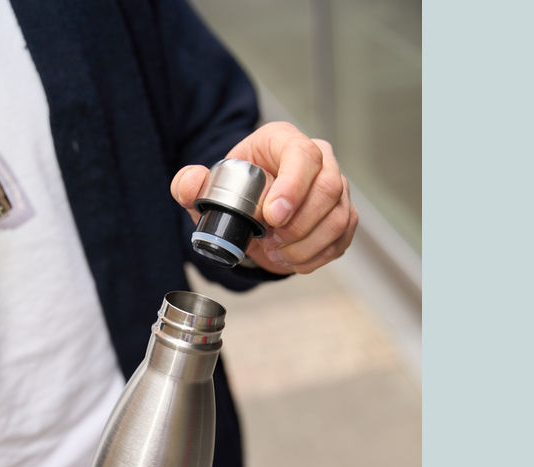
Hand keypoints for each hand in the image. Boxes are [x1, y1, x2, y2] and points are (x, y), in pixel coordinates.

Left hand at [171, 121, 358, 274]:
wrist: (251, 215)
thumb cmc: (235, 193)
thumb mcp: (206, 190)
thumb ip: (190, 184)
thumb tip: (191, 183)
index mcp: (284, 141)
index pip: (303, 155)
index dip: (292, 187)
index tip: (272, 216)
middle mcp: (320, 159)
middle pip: (328, 188)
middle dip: (298, 225)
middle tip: (270, 241)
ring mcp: (337, 188)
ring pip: (338, 217)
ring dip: (305, 245)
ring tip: (276, 251)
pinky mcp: (344, 216)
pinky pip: (340, 240)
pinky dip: (313, 257)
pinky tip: (290, 258)